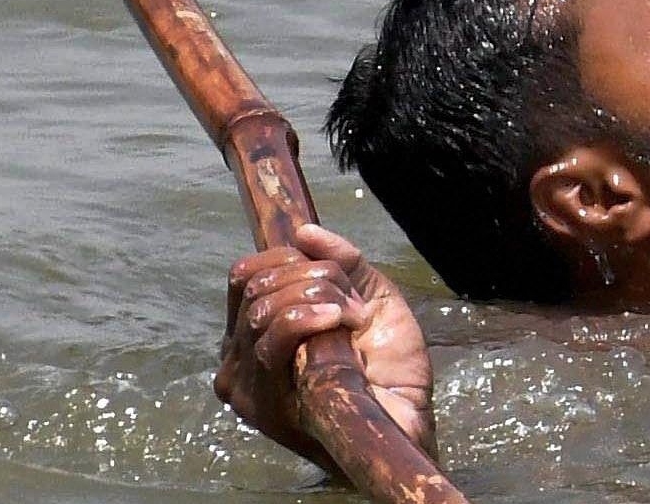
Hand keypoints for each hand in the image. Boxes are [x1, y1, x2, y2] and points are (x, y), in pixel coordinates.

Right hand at [218, 223, 434, 467]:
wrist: (409, 419)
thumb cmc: (388, 366)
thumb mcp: (368, 297)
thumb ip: (340, 262)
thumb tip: (304, 230)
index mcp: (255, 334)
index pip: (244, 276)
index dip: (285, 257)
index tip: (331, 270)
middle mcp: (240, 361)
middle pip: (256, 287)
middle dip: (310, 277)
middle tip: (351, 302)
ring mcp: (248, 387)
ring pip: (263, 310)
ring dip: (316, 298)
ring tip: (352, 317)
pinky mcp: (265, 407)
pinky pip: (272, 343)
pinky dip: (307, 318)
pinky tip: (337, 322)